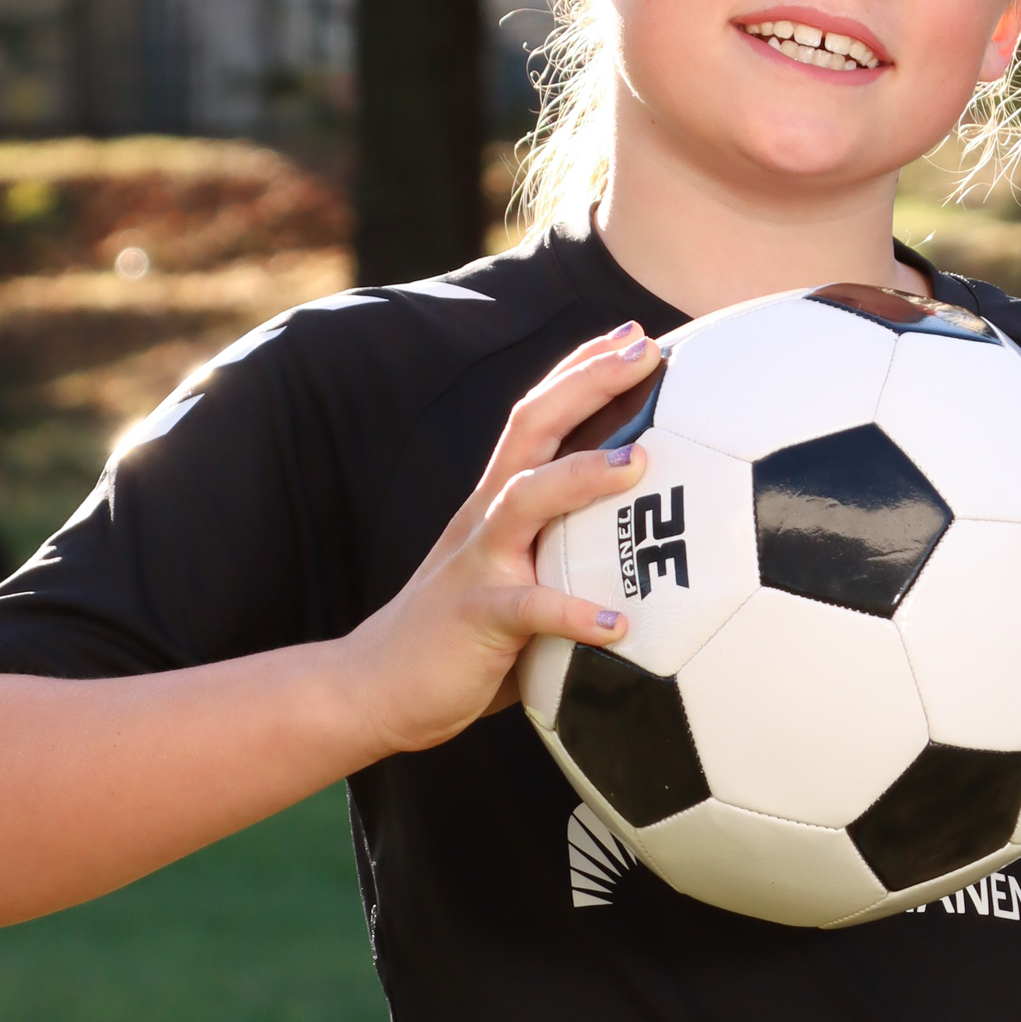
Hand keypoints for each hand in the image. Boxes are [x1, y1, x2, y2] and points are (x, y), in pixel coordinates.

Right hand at [336, 324, 654, 757]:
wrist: (373, 685)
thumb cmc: (459, 637)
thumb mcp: (515, 579)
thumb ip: (564, 559)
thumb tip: (646, 562)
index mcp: (497, 504)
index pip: (540, 417)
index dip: (581, 371)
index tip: (633, 335)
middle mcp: (487, 518)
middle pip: (533, 428)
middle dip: (589, 384)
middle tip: (647, 351)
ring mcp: (479, 562)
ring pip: (526, 498)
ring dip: (583, 476)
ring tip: (641, 463)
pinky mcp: (477, 616)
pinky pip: (530, 608)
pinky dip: (574, 613)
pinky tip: (617, 624)